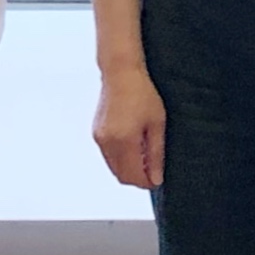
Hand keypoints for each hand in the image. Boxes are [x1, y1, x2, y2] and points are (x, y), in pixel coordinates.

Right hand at [91, 63, 165, 189]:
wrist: (121, 72)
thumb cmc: (142, 93)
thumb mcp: (157, 124)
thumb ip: (155, 154)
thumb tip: (156, 178)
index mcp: (123, 141)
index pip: (133, 176)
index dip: (146, 182)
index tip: (157, 179)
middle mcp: (107, 143)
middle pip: (121, 176)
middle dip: (137, 178)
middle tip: (153, 169)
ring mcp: (99, 138)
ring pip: (114, 168)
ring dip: (128, 169)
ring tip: (145, 154)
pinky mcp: (96, 132)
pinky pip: (108, 156)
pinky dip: (120, 158)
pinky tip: (133, 145)